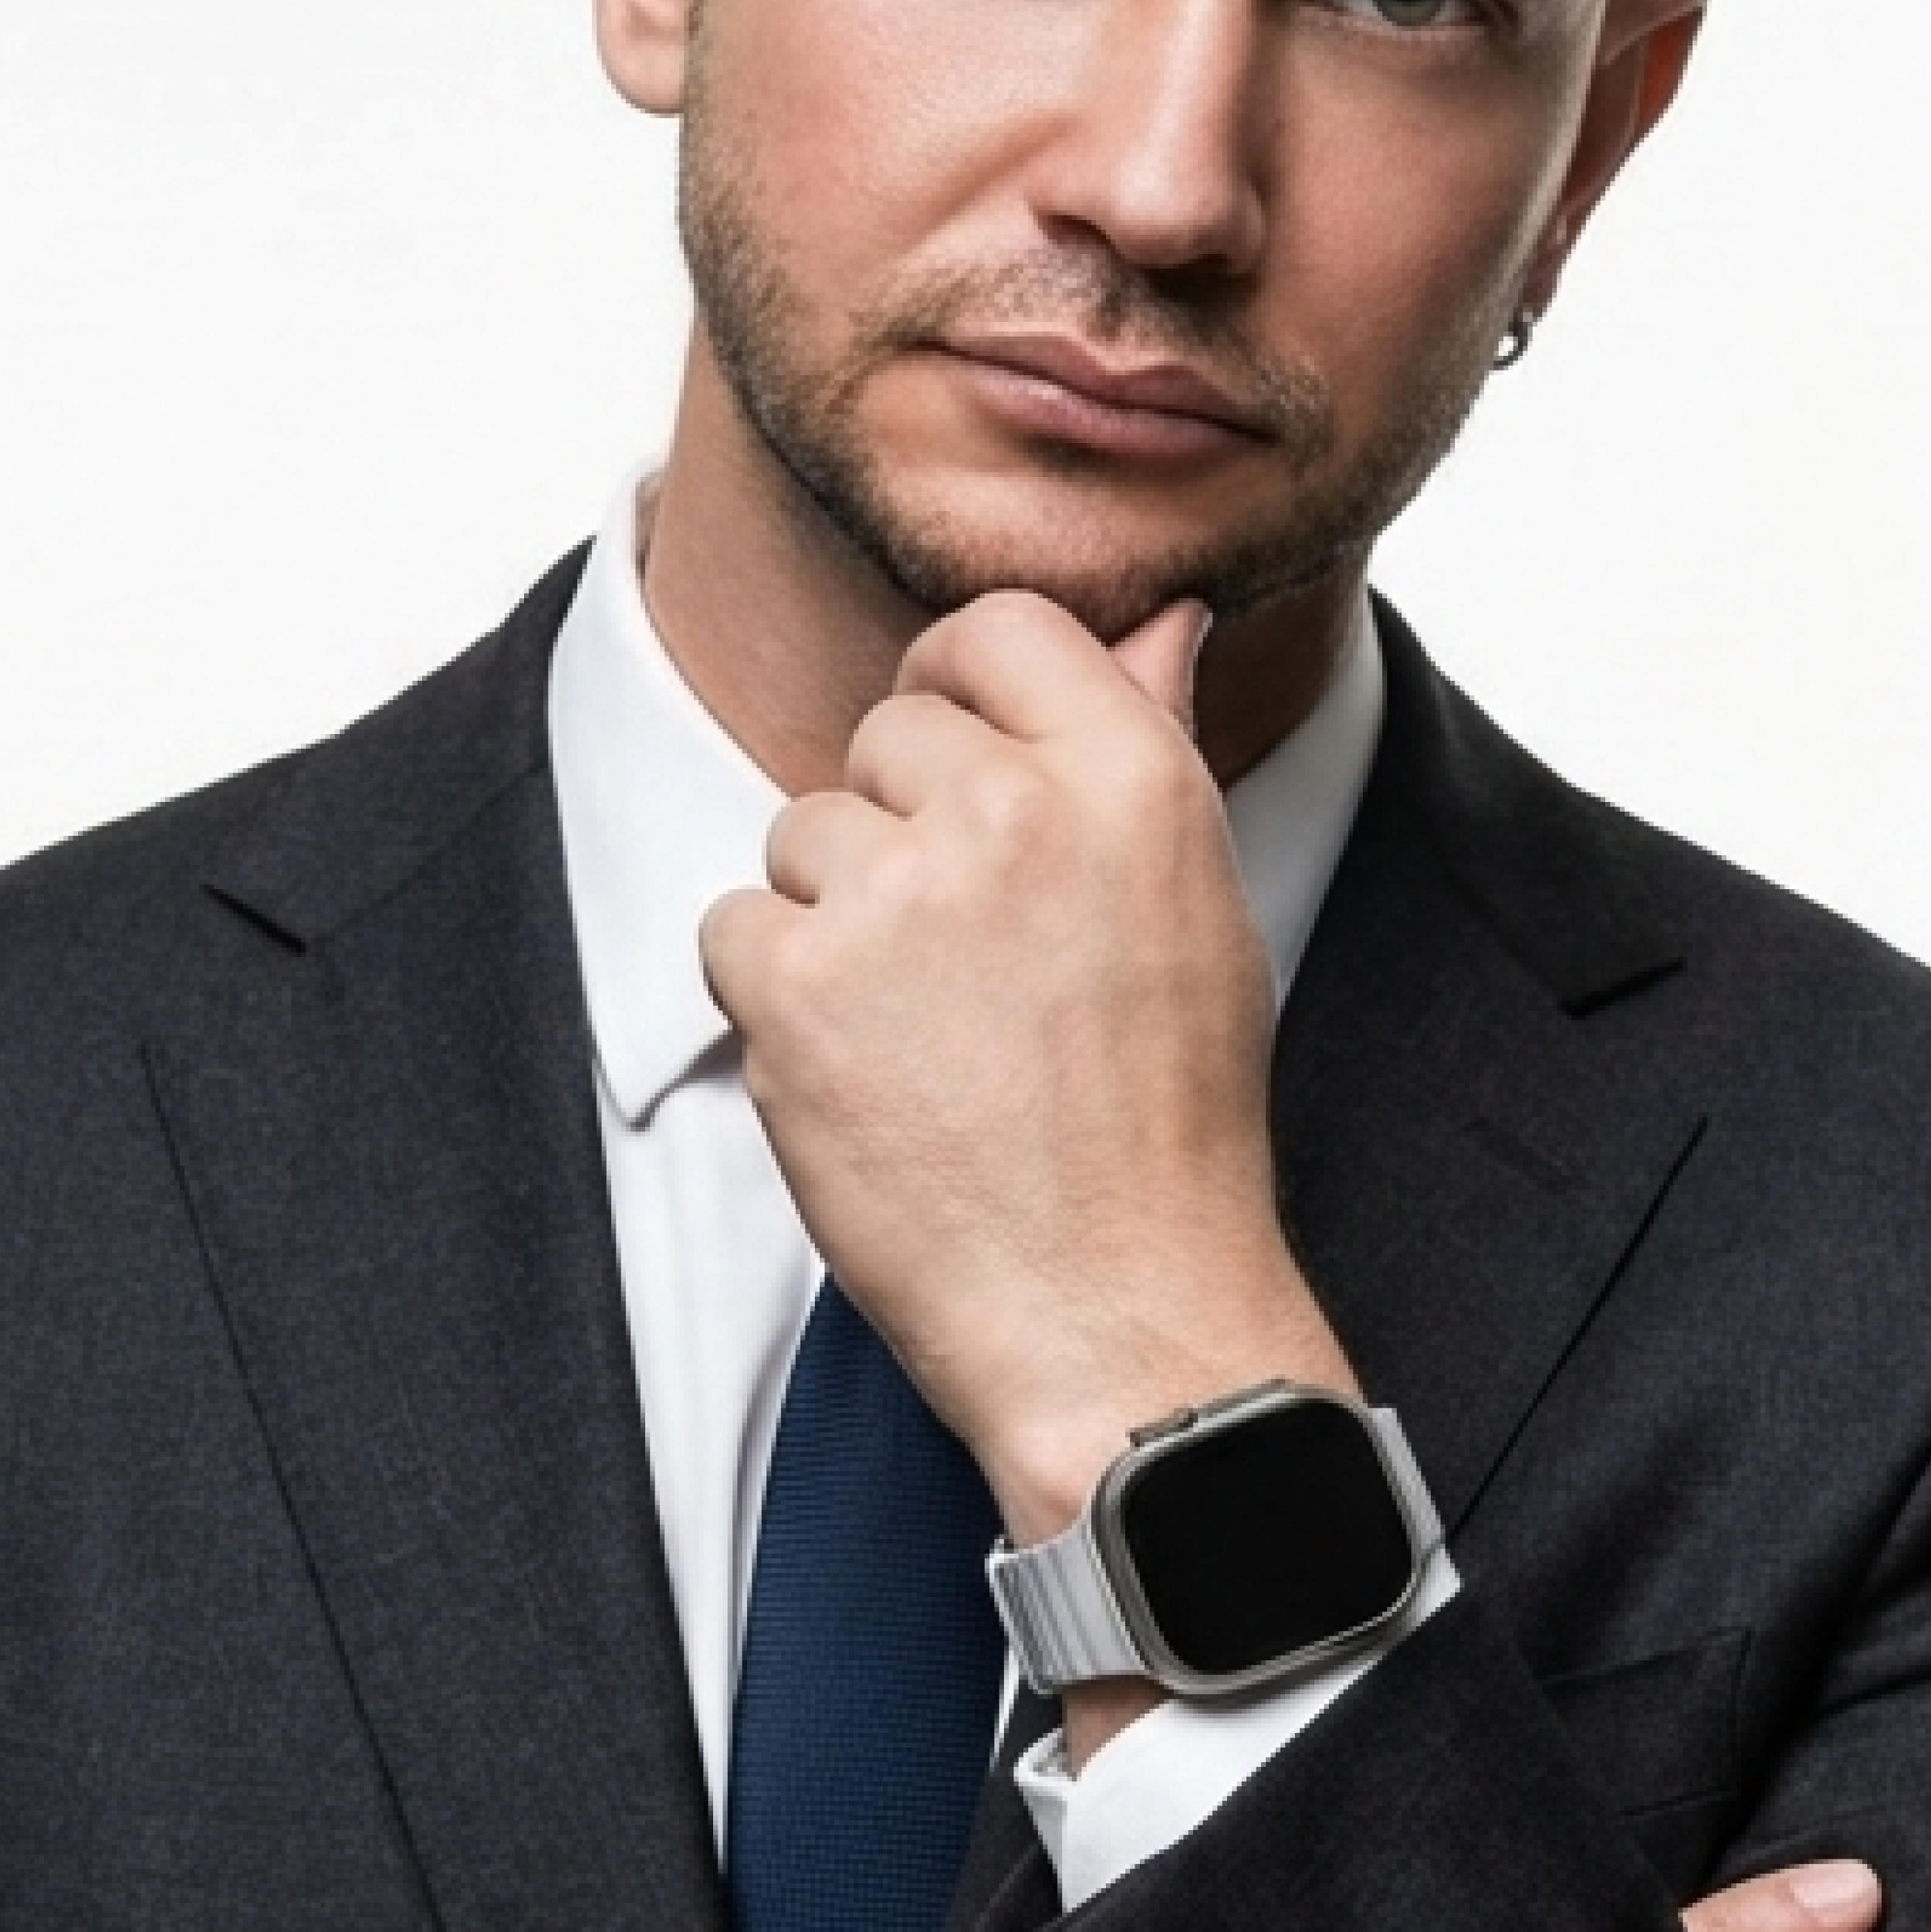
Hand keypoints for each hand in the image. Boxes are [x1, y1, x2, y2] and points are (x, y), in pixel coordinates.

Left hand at [699, 589, 1351, 1549]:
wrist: (1117, 1313)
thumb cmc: (1166, 1123)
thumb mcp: (1197, 906)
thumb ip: (1149, 742)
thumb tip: (1160, 619)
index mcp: (1130, 777)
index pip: (998, 629)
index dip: (961, 691)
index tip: (961, 767)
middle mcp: (1012, 810)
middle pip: (885, 735)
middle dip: (901, 827)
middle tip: (966, 963)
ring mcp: (896, 893)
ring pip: (803, 834)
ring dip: (835, 919)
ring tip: (926, 1034)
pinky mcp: (794, 983)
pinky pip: (733, 928)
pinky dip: (772, 998)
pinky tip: (860, 1074)